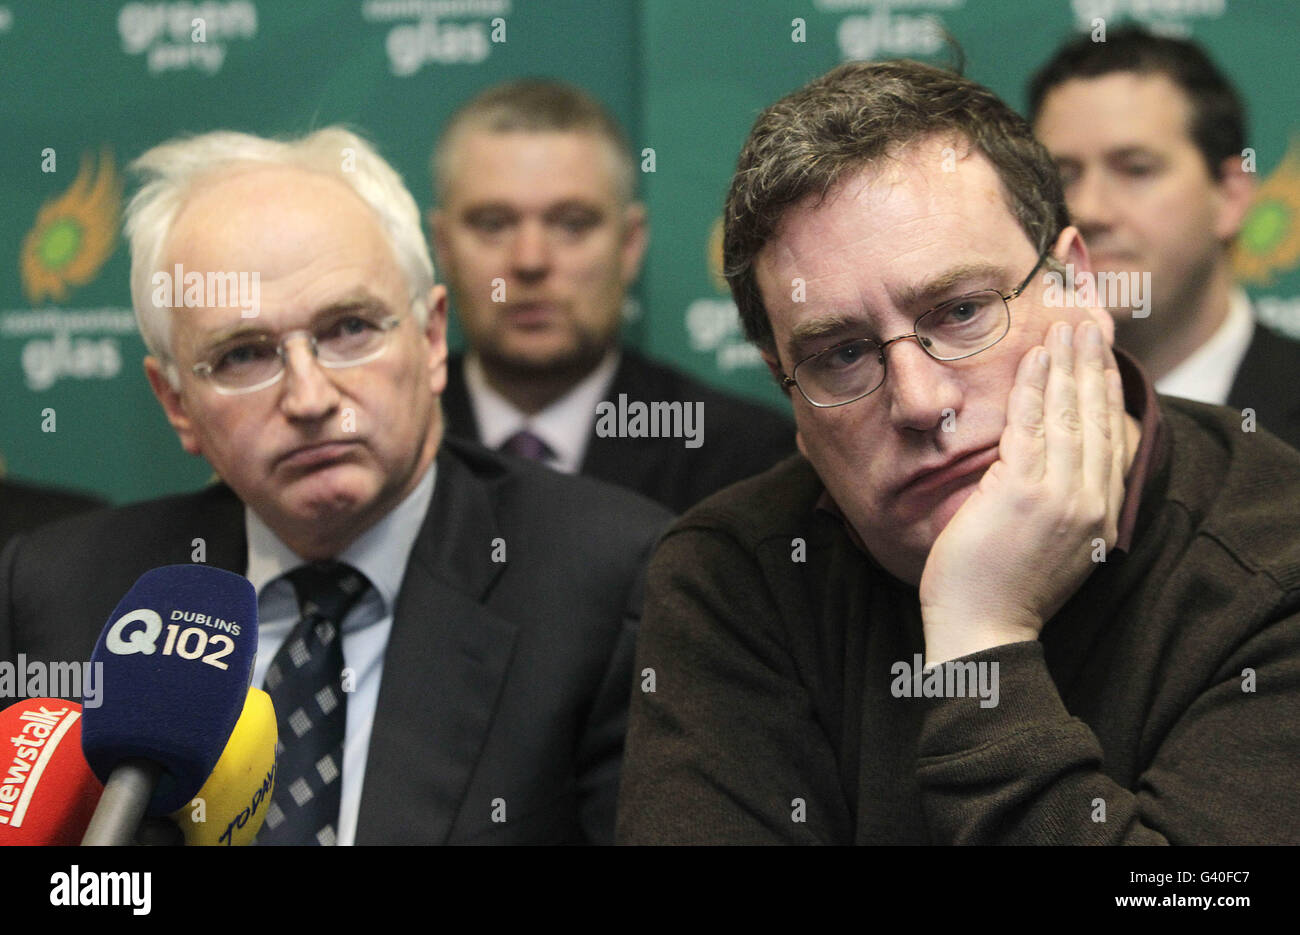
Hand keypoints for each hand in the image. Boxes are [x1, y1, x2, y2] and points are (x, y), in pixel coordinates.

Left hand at [918, 320, 1127, 664]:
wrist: (983, 631)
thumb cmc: (1002, 591)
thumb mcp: (1051, 547)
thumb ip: (1060, 506)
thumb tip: (1048, 469)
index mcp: (1100, 516)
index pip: (1109, 440)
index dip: (1107, 392)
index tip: (1103, 356)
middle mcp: (1090, 503)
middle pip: (1098, 419)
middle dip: (1095, 365)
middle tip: (1091, 322)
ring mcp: (1060, 497)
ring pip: (1070, 415)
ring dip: (1069, 364)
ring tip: (1067, 325)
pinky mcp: (1023, 493)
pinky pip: (1033, 426)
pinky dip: (1036, 386)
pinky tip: (1035, 357)